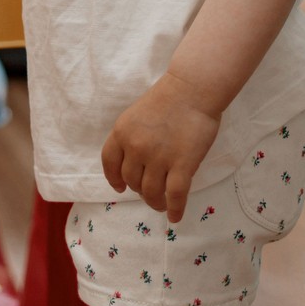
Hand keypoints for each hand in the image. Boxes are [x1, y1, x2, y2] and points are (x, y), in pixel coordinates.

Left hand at [101, 74, 221, 222]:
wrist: (194, 88)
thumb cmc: (169, 97)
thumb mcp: (137, 115)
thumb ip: (132, 137)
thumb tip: (134, 164)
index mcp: (122, 133)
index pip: (110, 164)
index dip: (114, 179)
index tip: (120, 188)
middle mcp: (136, 148)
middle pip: (132, 181)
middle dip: (140, 189)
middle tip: (150, 191)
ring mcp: (158, 158)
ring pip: (151, 192)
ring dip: (155, 202)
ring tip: (160, 205)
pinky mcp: (182, 165)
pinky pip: (174, 195)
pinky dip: (174, 209)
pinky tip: (175, 217)